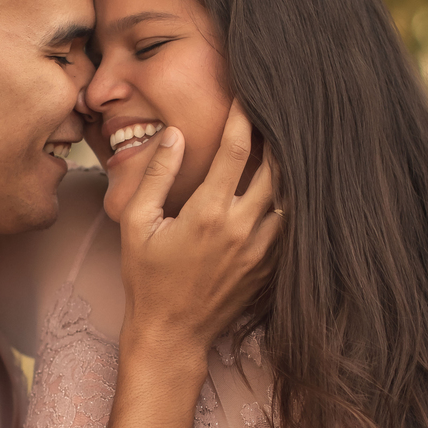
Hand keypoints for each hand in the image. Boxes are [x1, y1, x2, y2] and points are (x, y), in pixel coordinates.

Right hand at [119, 101, 278, 364]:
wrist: (172, 333)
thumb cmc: (147, 278)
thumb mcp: (138, 224)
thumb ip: (156, 175)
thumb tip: (176, 135)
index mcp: (209, 213)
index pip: (237, 150)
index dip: (244, 117)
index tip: (246, 94)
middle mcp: (243, 228)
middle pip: (276, 167)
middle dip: (275, 137)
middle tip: (275, 112)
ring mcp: (262, 250)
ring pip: (289, 196)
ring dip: (287, 169)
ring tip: (284, 145)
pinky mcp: (270, 267)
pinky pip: (288, 225)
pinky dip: (289, 202)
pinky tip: (284, 188)